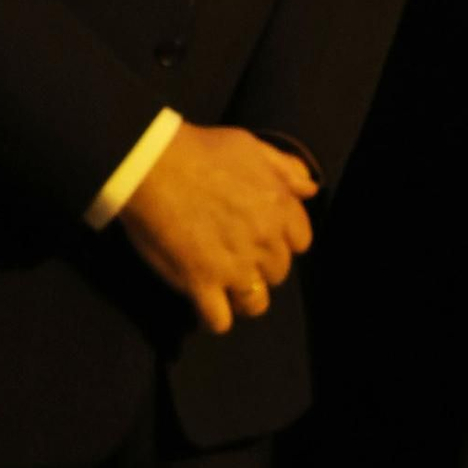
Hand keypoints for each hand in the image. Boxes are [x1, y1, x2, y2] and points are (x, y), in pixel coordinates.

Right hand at [118, 122, 315, 335]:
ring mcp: (234, 267)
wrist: (156, 165)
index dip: (283, 240)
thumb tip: (310, 189)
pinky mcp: (201, 285)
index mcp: (280, 207)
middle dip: (262, 266)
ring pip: (255, 303)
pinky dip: (213, 316)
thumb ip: (286, 169)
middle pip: (278, 272)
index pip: (302, 242)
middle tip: (238, 255)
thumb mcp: (253, 147)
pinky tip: (204, 302)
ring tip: (225, 285)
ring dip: (243, 296)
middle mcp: (264, 241)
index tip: (264, 236)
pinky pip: (219, 321)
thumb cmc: (203, 150)